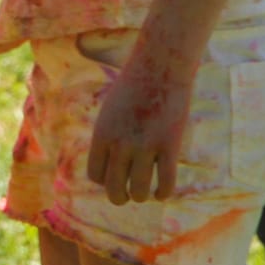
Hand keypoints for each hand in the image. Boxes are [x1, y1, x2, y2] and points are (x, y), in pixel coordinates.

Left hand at [86, 58, 190, 204]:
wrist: (159, 67)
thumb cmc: (134, 89)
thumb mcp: (110, 112)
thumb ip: (109, 138)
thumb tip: (112, 169)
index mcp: (102, 134)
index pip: (95, 175)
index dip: (105, 182)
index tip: (114, 179)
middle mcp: (120, 142)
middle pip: (114, 188)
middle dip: (120, 197)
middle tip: (127, 195)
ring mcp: (145, 145)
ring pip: (139, 191)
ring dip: (142, 196)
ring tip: (145, 192)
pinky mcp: (169, 145)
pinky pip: (165, 183)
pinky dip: (163, 193)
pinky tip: (162, 192)